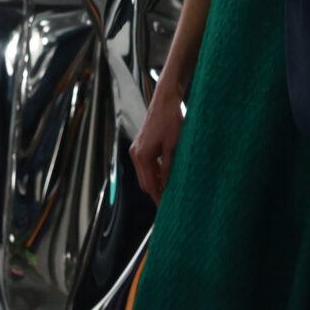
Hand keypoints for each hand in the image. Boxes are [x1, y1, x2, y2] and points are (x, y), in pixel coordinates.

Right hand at [130, 80, 184, 201]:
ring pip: (144, 174)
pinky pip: (144, 165)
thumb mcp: (173, 147)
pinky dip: (153, 172)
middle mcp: (135, 154)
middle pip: (144, 182)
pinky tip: (164, 173)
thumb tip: (168, 185)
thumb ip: (169, 167)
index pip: (150, 185)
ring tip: (168, 189)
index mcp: (143, 156)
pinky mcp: (138, 145)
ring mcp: (135, 150)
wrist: (165, 102)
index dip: (158, 197)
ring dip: (154, 182)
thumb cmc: (171, 121)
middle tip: (169, 201)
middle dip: (155, 192)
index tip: (165, 207)